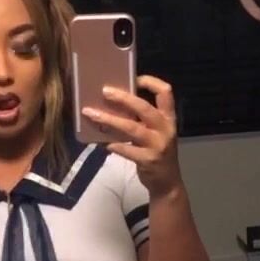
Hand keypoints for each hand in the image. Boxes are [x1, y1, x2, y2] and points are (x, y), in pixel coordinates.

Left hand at [82, 74, 182, 196]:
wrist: (167, 182)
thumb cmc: (157, 151)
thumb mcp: (156, 132)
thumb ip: (143, 119)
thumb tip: (115, 101)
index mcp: (168, 118)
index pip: (165, 93)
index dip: (150, 82)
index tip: (134, 78)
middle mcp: (165, 129)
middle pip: (144, 108)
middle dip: (123, 98)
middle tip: (105, 91)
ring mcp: (158, 145)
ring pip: (132, 128)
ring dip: (110, 120)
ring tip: (91, 113)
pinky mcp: (148, 160)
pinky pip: (127, 150)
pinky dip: (114, 145)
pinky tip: (103, 143)